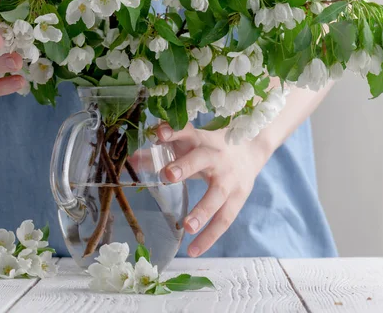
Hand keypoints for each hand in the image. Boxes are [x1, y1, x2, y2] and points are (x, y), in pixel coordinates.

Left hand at [156, 123, 270, 257]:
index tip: (159, 133)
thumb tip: (131, 160)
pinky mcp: (238, 198)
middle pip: (202, 160)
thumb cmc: (209, 148)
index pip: (186, 132)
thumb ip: (161, 151)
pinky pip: (224, 220)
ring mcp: (229, 178)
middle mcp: (216, 157)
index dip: (173, 132)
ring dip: (202, 211)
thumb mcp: (189, 144)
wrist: (251, 150)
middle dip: (186, 167)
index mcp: (200, 140)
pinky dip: (209, 237)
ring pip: (217, 195)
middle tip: (168, 175)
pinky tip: (194, 251)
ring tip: (187, 226)